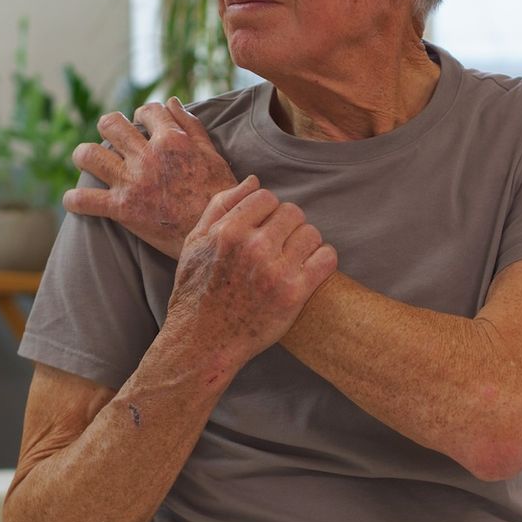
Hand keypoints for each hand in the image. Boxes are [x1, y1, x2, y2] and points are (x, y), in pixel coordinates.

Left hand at [63, 98, 238, 259]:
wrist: (216, 235)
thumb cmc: (219, 195)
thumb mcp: (213, 155)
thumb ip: (191, 126)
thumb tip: (170, 101)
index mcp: (172, 140)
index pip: (147, 110)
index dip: (143, 114)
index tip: (142, 124)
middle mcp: (147, 156)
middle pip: (111, 124)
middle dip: (109, 126)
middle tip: (111, 137)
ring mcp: (131, 182)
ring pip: (89, 155)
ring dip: (84, 155)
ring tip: (86, 160)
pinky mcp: (121, 209)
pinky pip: (84, 200)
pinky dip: (75, 200)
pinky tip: (74, 200)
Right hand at [164, 176, 337, 369]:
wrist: (203, 342)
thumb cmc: (196, 291)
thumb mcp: (195, 242)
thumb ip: (221, 205)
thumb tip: (254, 180)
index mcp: (227, 231)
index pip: (266, 196)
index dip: (266, 212)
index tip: (262, 229)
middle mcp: (253, 247)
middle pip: (292, 212)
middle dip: (287, 226)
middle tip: (279, 246)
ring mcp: (275, 271)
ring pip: (312, 233)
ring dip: (306, 244)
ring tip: (292, 259)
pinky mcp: (294, 294)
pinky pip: (326, 258)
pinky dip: (323, 260)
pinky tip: (309, 270)